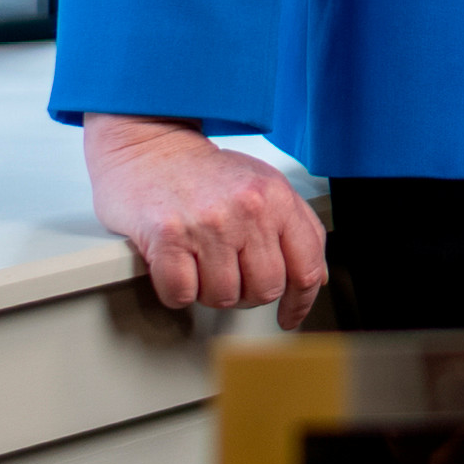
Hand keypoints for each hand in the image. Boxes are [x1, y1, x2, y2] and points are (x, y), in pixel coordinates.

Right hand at [85, 113, 328, 326]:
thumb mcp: (264, 185)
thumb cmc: (205, 172)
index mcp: (276, 196)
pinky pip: (181, 294)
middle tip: (229, 273)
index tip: (289, 317)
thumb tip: (314, 278)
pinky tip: (176, 266)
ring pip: (222, 297)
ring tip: (199, 261)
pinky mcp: (167, 235)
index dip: (300, 302)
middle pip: (264, 289)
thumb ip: (297, 228)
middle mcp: (246, 208)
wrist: (149, 146)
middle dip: (246, 292)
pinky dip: (176, 290)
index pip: (305, 266)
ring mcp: (207, 223)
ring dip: (208, 290)